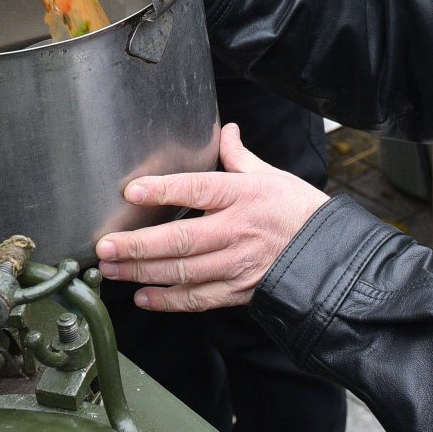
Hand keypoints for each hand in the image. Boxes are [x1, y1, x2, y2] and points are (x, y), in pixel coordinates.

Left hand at [95, 124, 328, 310]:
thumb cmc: (297, 211)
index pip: (198, 189)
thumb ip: (238, 157)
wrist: (327, 254)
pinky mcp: (237, 292)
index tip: (132, 191)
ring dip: (142, 272)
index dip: (164, 190)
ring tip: (111, 269)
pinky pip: (197, 299)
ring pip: (183, 272)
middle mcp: (237, 230)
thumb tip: (226, 131)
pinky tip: (142, 296)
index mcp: (243, 195)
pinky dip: (168, 301)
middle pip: (181, 238)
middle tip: (105, 246)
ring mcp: (236, 264)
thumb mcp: (271, 176)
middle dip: (138, 245)